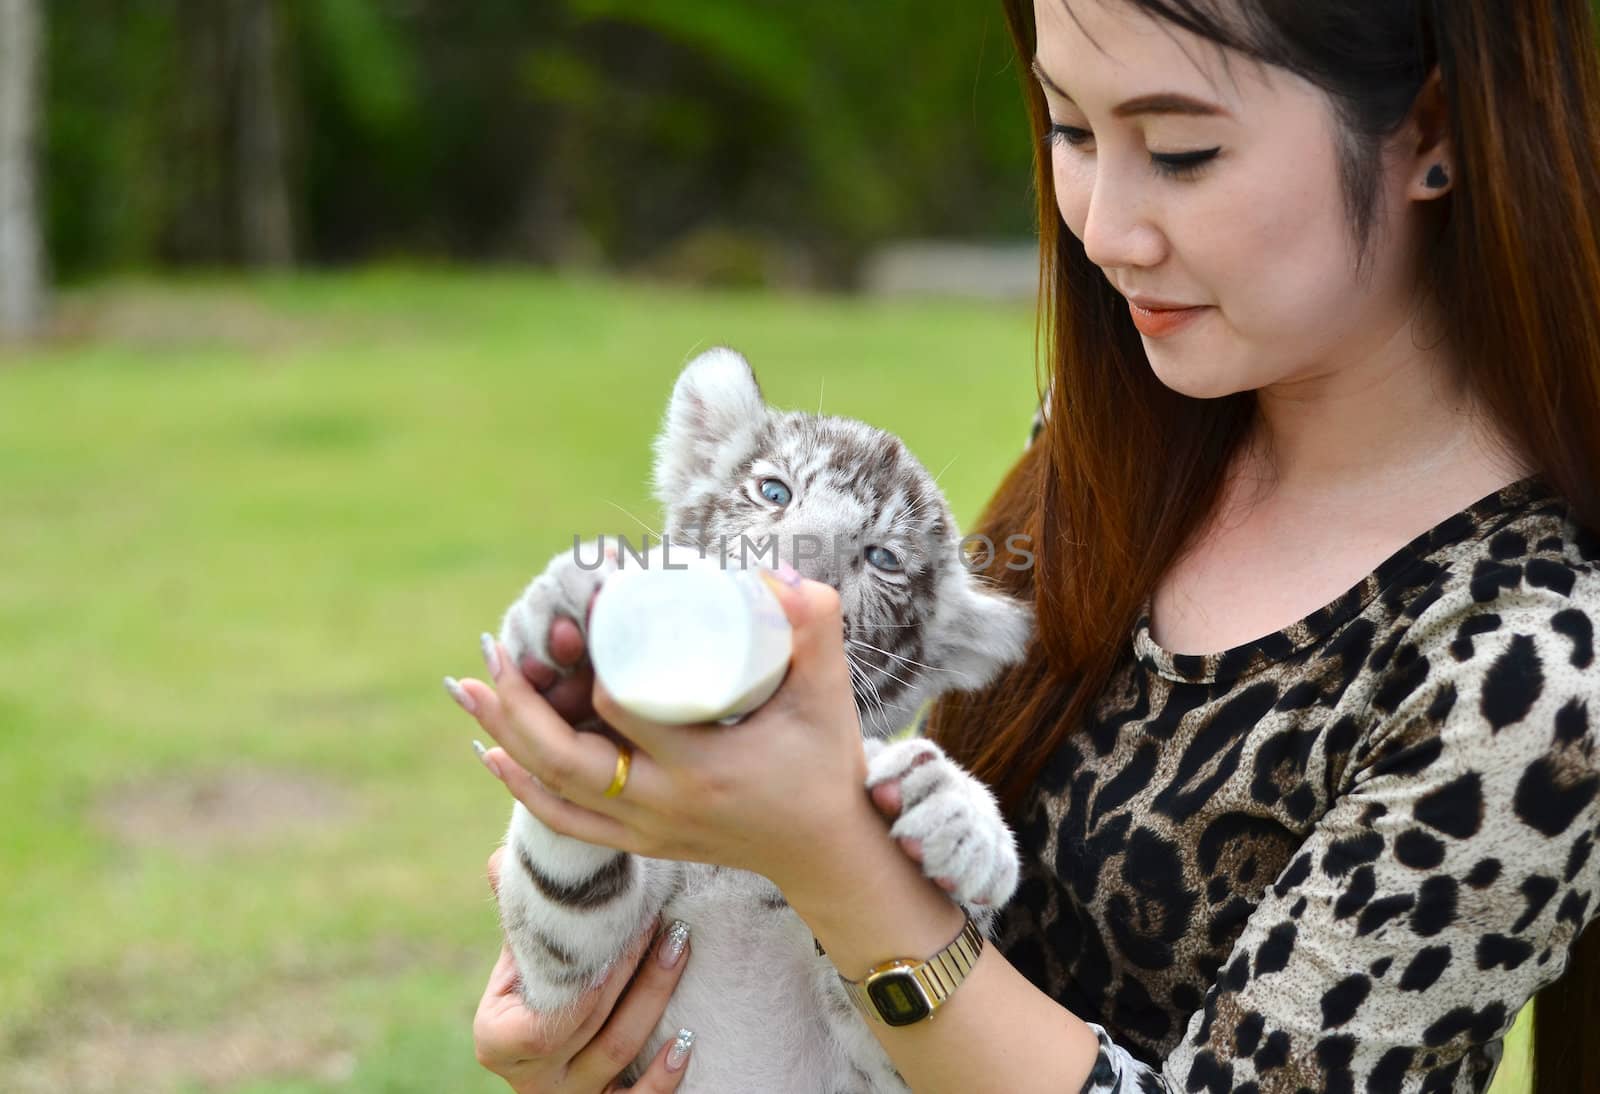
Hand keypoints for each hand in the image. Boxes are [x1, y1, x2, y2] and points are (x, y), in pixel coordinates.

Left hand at [452, 569, 873, 892]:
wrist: (825, 854)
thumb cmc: (826, 766)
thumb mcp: (827, 696)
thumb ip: (815, 629)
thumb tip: (780, 574)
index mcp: (701, 767)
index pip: (621, 712)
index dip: (591, 664)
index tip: (582, 614)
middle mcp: (662, 806)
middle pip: (564, 758)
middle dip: (517, 705)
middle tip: (490, 653)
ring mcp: (646, 830)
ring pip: (553, 790)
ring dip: (505, 737)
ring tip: (467, 689)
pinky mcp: (640, 843)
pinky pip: (564, 822)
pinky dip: (523, 788)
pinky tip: (492, 753)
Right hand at [473, 848, 695, 1092]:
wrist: (545, 1043)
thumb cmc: (533, 989)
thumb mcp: (520, 958)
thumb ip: (520, 916)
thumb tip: (504, 856)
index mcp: (498, 1040)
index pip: (545, 1019)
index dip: (585, 980)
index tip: (612, 929)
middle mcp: (531, 1079)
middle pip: (591, 1025)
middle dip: (629, 968)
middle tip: (660, 918)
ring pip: (619, 1051)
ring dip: (654, 996)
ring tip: (679, 946)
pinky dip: (663, 1075)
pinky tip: (687, 1040)